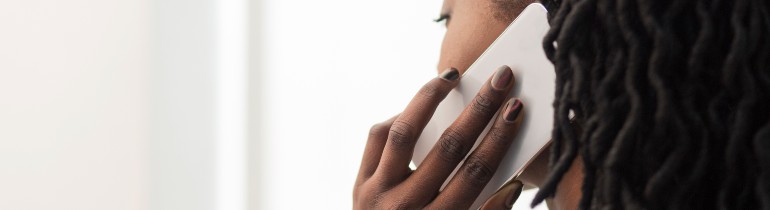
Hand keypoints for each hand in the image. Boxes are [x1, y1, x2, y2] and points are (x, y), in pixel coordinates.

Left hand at [353, 66, 524, 208]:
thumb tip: (512, 185)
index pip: (475, 173)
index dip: (498, 139)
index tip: (516, 109)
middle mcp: (404, 208)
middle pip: (448, 148)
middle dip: (479, 110)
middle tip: (501, 79)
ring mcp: (376, 194)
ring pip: (404, 133)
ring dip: (429, 99)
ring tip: (451, 77)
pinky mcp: (359, 184)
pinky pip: (377, 138)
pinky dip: (398, 119)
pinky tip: (417, 108)